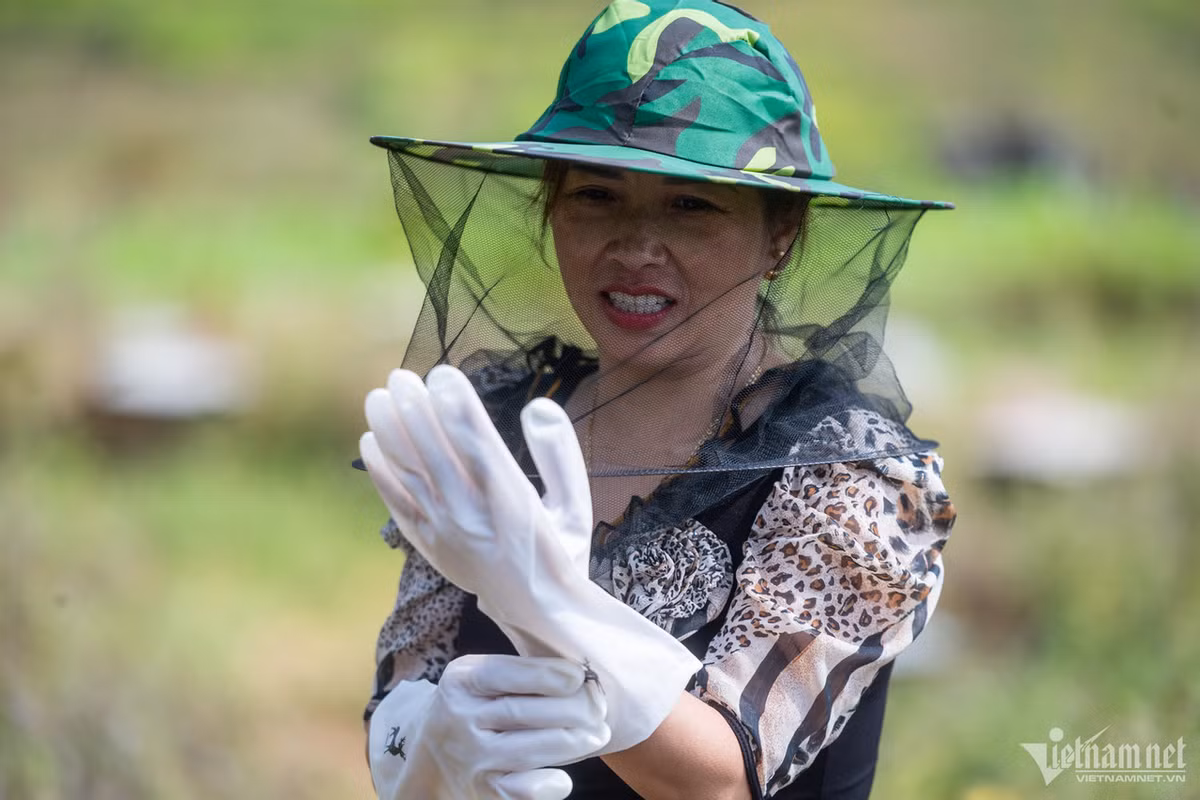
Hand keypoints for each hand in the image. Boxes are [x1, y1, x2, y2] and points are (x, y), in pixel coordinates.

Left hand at [360, 365, 588, 606]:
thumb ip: (560, 453)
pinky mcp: (429, 546)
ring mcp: (446, 533)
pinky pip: (396, 503)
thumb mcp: (576, 504)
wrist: (538, 614)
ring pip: (409, 473)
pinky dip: (380, 471)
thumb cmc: (559, 549)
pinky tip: (370, 441)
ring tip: (379, 396)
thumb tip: (537, 406)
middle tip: (402, 377)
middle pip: (434, 453)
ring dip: (390, 432)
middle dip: (414, 409)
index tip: (442, 374)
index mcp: (514, 503)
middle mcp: (474, 517)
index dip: (456, 406)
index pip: (478, 444)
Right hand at [368, 654, 608, 799]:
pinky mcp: (483, 790)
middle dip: (571, 709)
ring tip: (598, 733)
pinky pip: (522, 790)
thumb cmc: (475, 708)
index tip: (579, 676)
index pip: (504, 673)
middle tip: (599, 707)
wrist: (429, 758)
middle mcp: (460, 719)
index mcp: (461, 681)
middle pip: (521, 712)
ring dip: (572, 743)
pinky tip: (564, 776)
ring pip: (528, 750)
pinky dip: (550, 783)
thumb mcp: (480, 679)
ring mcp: (471, 758)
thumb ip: (520, 675)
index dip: (546, 675)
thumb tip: (582, 677)